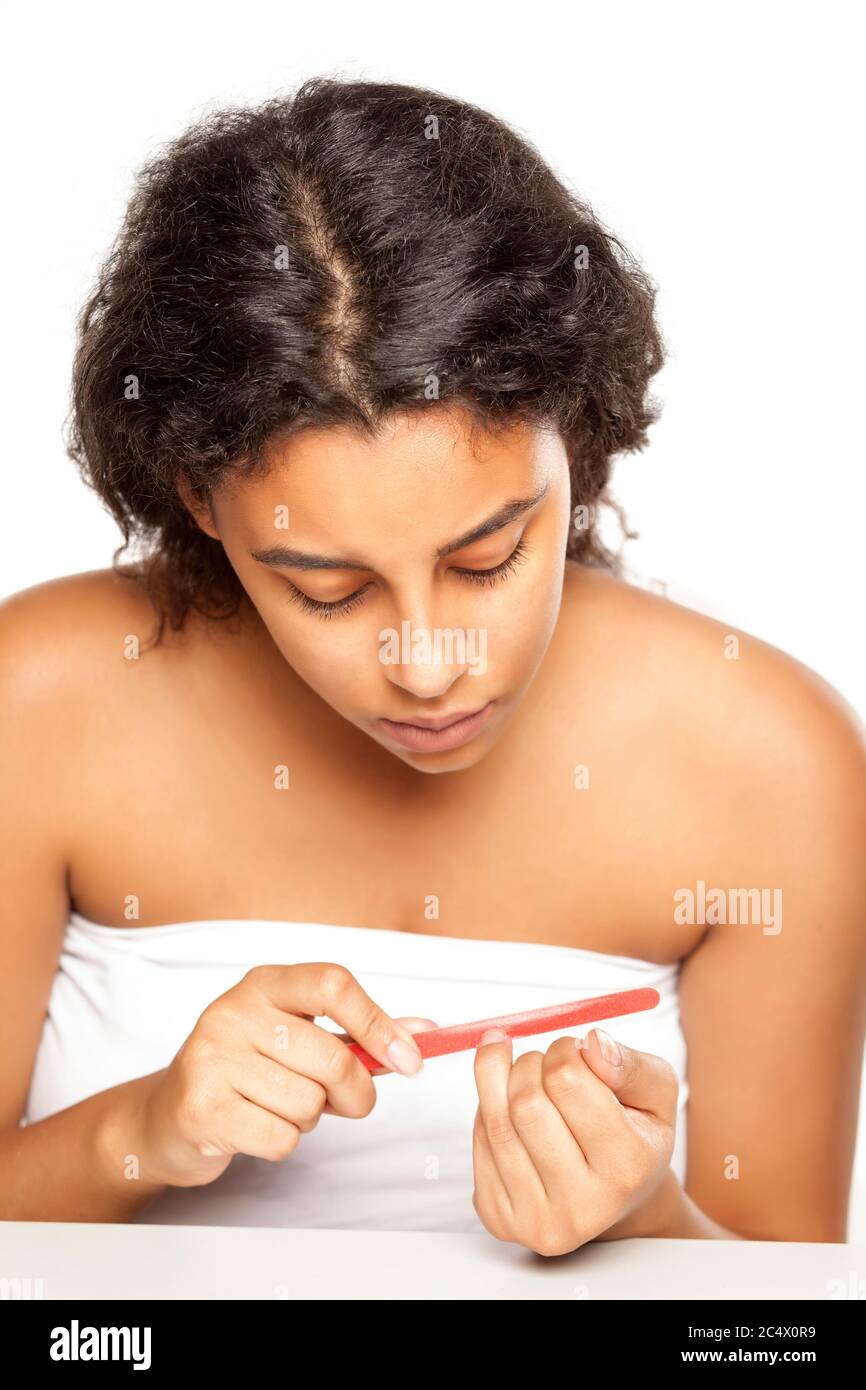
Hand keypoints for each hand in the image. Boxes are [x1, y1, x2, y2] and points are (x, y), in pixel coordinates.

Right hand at [136, 961, 436, 1188]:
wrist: (170, 1114)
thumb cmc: (248, 1071)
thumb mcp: (301, 1037)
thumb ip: (362, 1033)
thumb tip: (425, 1033)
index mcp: (265, 983)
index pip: (333, 984)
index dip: (379, 1024)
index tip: (410, 1061)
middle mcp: (233, 1010)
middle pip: (332, 1058)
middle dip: (354, 1093)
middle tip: (345, 1101)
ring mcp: (212, 1057)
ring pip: (309, 1103)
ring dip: (310, 1118)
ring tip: (278, 1105)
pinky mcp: (201, 1106)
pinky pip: (281, 1137)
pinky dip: (283, 1143)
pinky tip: (255, 1125)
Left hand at [471, 1026, 678, 1255]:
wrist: (616, 1198)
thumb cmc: (635, 1134)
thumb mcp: (656, 1092)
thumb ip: (630, 1064)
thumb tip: (592, 1043)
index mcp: (627, 1168)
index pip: (566, 1080)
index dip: (563, 1049)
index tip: (574, 1051)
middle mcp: (581, 1206)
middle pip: (525, 1103)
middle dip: (529, 1064)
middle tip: (548, 1064)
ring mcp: (536, 1220)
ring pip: (494, 1121)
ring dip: (501, 1081)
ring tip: (527, 1077)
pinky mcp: (500, 1220)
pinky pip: (478, 1141)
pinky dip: (489, 1111)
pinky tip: (513, 1112)